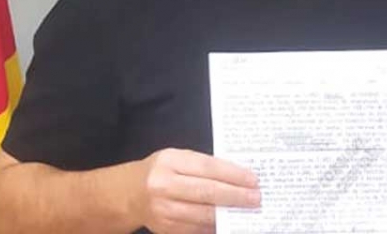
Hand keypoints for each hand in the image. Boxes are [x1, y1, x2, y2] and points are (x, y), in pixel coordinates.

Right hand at [129, 148, 260, 233]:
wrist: (130, 194)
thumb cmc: (161, 171)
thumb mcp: (178, 158)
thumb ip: (203, 166)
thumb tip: (238, 177)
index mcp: (169, 162)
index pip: (207, 168)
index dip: (233, 174)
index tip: (253, 179)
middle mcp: (163, 186)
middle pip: (207, 192)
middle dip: (236, 196)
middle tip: (256, 198)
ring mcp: (163, 210)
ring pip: (202, 214)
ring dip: (228, 213)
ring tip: (246, 210)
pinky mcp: (165, 228)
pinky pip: (196, 228)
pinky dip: (214, 225)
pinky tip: (228, 220)